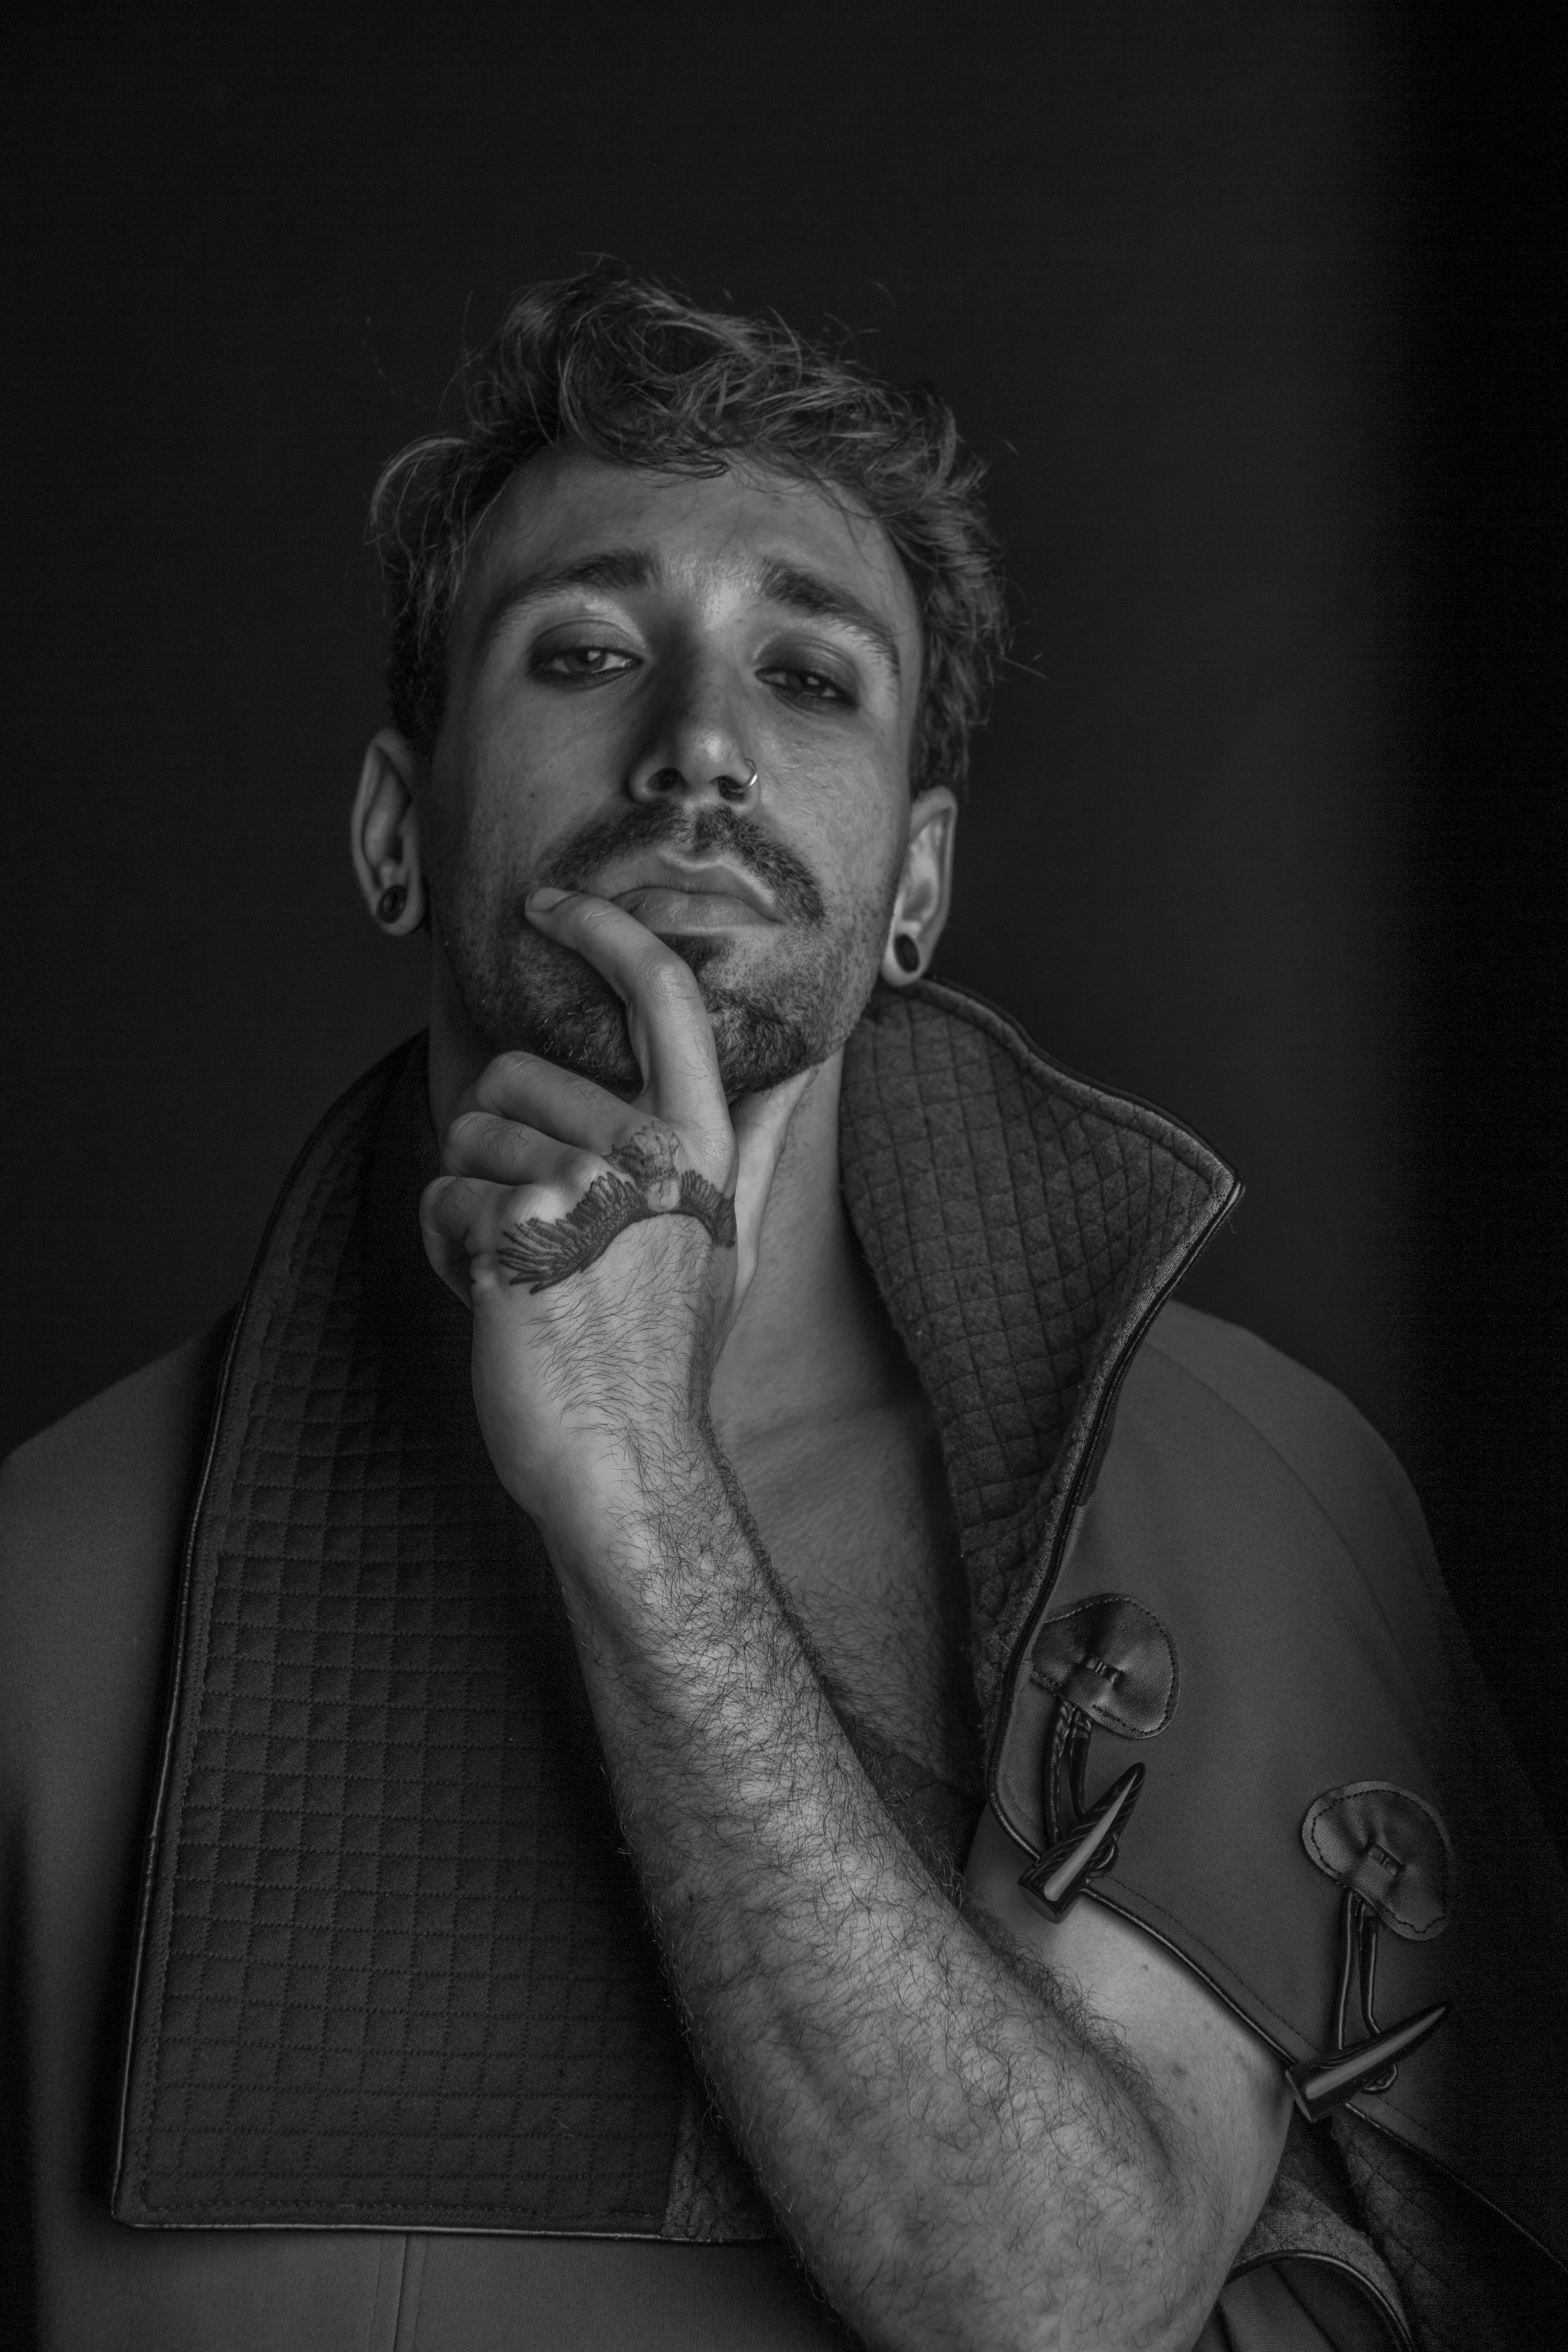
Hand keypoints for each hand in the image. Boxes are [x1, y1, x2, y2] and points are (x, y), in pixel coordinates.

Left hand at [421, 887, 813, 1552]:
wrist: (626, 1460)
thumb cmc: (665, 1354)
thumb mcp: (731, 1236)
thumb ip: (755, 1140)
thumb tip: (808, 1065)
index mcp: (700, 1145)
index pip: (664, 1000)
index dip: (607, 932)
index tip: (553, 904)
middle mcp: (650, 1155)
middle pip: (516, 1076)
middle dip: (497, 1150)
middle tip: (542, 1237)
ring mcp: (585, 1191)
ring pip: (465, 1136)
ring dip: (470, 1207)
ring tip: (525, 1273)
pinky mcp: (518, 1233)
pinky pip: (439, 1200)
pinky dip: (447, 1253)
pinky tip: (495, 1302)